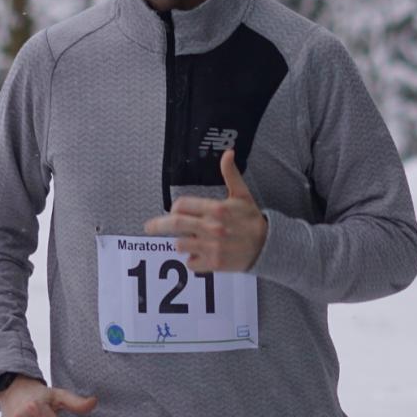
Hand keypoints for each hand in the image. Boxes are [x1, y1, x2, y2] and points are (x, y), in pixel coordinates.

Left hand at [144, 149, 266, 272]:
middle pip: (175, 225)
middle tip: (149, 227)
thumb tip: (228, 153)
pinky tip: (201, 255)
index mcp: (216, 209)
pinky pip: (191, 263)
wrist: (267, 246)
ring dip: (182, 243)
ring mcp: (212, 247)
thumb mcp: (243, 195)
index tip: (174, 211)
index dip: (175, 208)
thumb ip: (231, 174)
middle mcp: (211, 228)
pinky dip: (192, 260)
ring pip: (181, 245)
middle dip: (158, 226)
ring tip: (191, 241)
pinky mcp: (214, 264)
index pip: (182, 206)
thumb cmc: (252, 220)